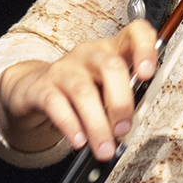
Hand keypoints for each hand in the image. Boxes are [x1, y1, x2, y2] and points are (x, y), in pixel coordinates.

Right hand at [0, 22, 159, 160]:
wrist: (33, 90)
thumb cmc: (81, 90)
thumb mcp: (105, 90)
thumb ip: (123, 101)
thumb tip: (132, 126)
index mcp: (112, 50)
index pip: (134, 33)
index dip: (145, 49)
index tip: (148, 74)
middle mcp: (88, 54)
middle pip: (110, 66)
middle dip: (121, 102)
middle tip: (124, 129)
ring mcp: (63, 68)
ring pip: (84, 92)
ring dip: (97, 124)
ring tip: (105, 148)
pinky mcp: (41, 87)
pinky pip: (56, 104)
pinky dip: (71, 125)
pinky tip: (79, 141)